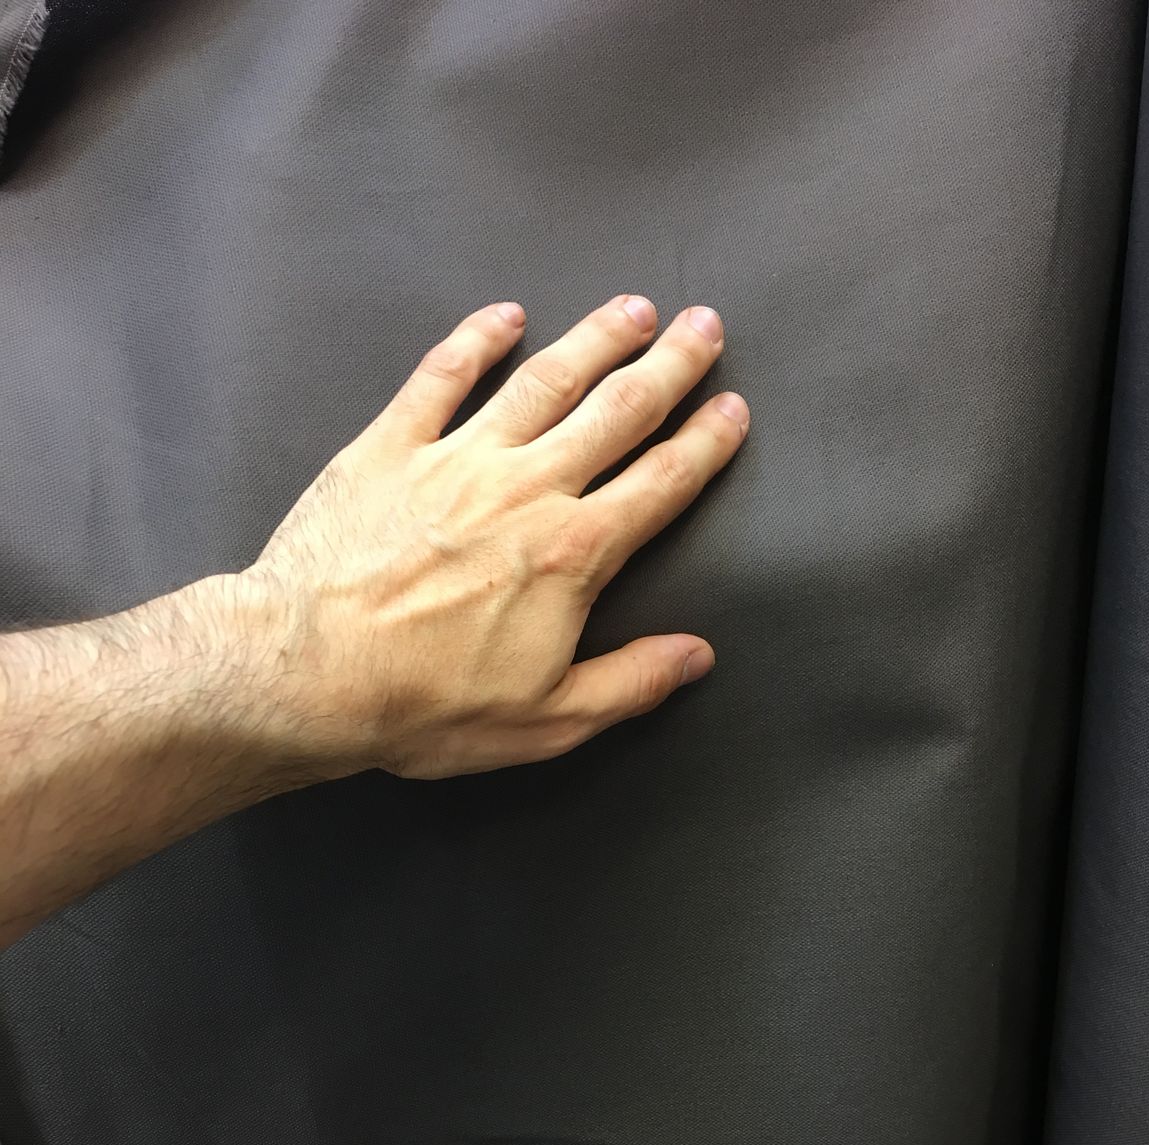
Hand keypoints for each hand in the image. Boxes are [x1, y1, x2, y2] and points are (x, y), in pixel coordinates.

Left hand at [249, 294, 748, 778]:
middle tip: (704, 327)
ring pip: (543, 381)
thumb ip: (631, 683)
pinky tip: (505, 315)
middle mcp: (525, 489)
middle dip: (668, 367)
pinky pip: (441, 377)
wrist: (305, 675)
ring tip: (632, 308)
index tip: (732, 410)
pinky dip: (475, 340)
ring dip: (594, 340)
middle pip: (615, 412)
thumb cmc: (425, 706)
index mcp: (572, 554)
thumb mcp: (547, 721)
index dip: (704, 445)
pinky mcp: (389, 447)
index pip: (659, 485)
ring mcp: (456, 459)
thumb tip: (697, 655)